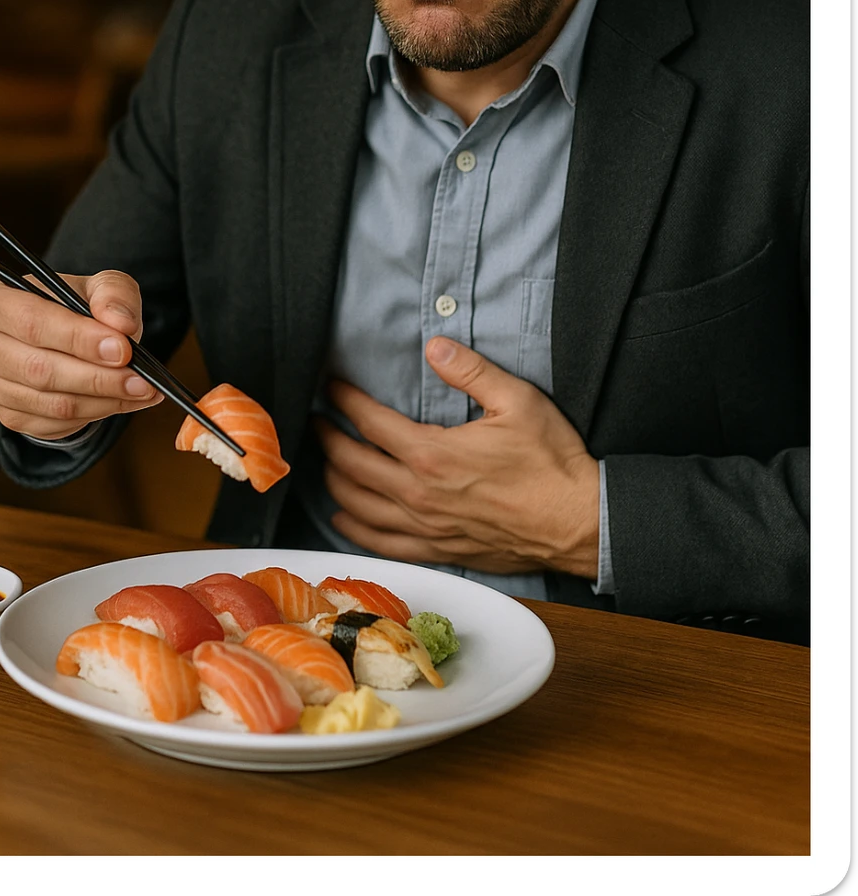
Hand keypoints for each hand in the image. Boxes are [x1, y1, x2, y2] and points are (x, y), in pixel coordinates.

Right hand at [0, 270, 164, 439]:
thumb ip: (113, 294)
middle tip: (141, 380)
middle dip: (98, 377)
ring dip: (103, 401)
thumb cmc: (76, 306)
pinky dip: (95, 415)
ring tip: (142, 391)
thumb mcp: (99, 286)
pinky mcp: (8, 415)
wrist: (62, 336)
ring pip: (51, 403)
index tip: (122, 349)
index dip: (78, 339)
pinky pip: (54, 424)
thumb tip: (121, 324)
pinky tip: (122, 401)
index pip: (32, 323)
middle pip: (38, 369)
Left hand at [317, 337, 599, 577]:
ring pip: (358, 506)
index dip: (345, 400)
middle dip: (327, 438)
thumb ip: (471, 371)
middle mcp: (419, 494)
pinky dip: (353, 528)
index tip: (332, 386)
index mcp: (433, 455)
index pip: (370, 422)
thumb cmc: (552, 463)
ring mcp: (425, 527)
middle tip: (317, 420)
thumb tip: (435, 346)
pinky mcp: (437, 549)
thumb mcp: (518, 401)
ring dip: (333, 480)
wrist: (578, 523)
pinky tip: (343, 516)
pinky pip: (380, 543)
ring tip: (325, 461)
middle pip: (351, 465)